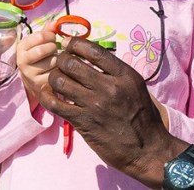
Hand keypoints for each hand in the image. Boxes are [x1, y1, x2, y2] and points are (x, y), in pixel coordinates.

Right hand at [16, 21, 59, 108]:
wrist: (34, 80)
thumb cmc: (39, 57)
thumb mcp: (39, 43)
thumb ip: (47, 31)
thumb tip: (55, 22)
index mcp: (21, 47)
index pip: (39, 36)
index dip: (50, 35)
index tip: (52, 37)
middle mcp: (22, 61)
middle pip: (44, 49)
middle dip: (54, 47)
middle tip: (55, 49)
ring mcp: (30, 74)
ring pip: (52, 62)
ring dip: (58, 59)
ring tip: (55, 60)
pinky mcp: (39, 85)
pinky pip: (56, 73)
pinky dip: (60, 70)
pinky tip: (57, 69)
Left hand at [37, 37, 181, 184]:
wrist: (147, 150)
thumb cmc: (144, 119)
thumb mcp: (137, 88)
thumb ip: (117, 74)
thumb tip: (95, 61)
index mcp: (125, 75)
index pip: (93, 50)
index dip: (75, 44)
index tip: (69, 45)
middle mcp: (109, 87)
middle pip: (72, 63)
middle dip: (61, 60)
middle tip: (60, 64)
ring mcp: (95, 105)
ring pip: (60, 80)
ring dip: (53, 78)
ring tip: (56, 80)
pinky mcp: (83, 122)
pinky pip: (55, 104)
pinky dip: (47, 96)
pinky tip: (47, 95)